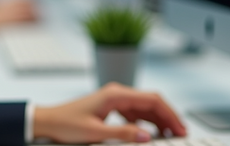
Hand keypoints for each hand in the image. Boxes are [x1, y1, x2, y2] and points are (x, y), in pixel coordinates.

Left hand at [32, 82, 186, 142]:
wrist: (48, 121)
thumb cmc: (67, 124)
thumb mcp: (96, 133)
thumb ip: (123, 134)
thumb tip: (146, 136)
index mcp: (115, 94)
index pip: (152, 100)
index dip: (170, 114)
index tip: (180, 127)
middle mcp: (117, 93)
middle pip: (151, 101)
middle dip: (168, 116)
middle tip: (180, 133)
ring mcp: (114, 99)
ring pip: (144, 107)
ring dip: (158, 119)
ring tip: (170, 134)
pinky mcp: (111, 106)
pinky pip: (135, 112)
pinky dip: (146, 121)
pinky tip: (150, 132)